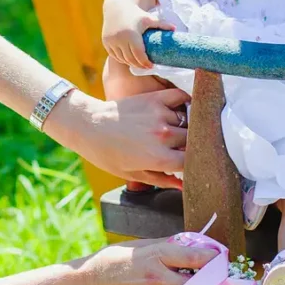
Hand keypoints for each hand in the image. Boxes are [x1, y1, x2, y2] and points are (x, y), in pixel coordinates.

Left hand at [43, 88, 187, 186]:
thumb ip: (162, 180)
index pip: (192, 162)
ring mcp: (160, 115)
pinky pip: (181, 97)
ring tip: (178, 132)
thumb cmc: (107, 154)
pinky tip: (184, 110)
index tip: (190, 165)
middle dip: (192, 147)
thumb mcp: (133, 173)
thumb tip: (184, 187)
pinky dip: (187, 102)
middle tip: (183, 149)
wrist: (89, 126)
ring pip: (190, 121)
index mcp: (159, 157)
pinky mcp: (155, 99)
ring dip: (188, 127)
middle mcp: (164, 135)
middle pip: (194, 141)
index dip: (194, 165)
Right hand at [77, 239, 218, 284]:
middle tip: (216, 280)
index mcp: (158, 255)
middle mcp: (158, 277)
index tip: (222, 259)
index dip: (214, 260)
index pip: (196, 258)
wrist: (92, 283)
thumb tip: (192, 244)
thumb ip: (167, 245)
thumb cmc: (117, 259)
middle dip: (209, 283)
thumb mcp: (142, 245)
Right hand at [101, 3, 172, 69]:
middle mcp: (120, 39)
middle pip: (131, 59)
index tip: (151, 66)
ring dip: (130, 63)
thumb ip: (162, 25)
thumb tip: (175, 29)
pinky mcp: (106, 42)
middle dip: (139, 65)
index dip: (145, 62)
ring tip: (138, 64)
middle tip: (146, 67)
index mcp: (131, 34)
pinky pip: (114, 56)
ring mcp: (111, 41)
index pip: (139, 55)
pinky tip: (128, 59)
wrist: (117, 7)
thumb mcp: (149, 18)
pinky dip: (122, 59)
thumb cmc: (136, 13)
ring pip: (122, 59)